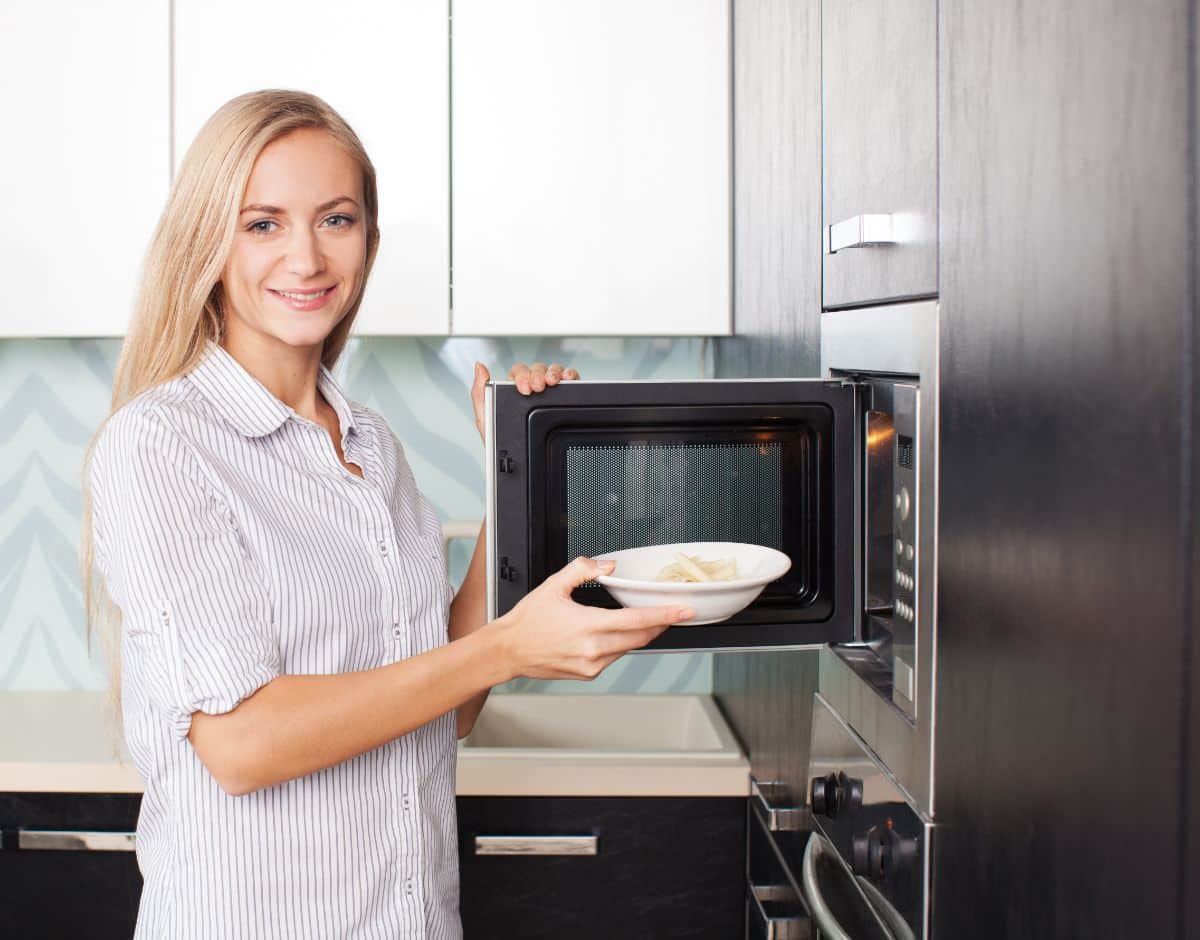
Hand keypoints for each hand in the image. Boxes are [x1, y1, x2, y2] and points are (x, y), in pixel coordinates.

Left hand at [470, 360, 580, 443]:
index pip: (519, 373)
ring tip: (552, 382)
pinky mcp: (564, 397)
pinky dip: (570, 375)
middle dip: (538, 375)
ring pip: (553, 372)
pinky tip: (566, 379)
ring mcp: (549, 392)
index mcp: (513, 390)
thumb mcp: (485, 420)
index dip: (522, 376)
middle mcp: (532, 388)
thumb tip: (480, 367)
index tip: (524, 388)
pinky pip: (569, 380)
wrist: (519, 466)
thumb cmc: (501, 445)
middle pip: (537, 370)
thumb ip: (479, 392)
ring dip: (554, 372)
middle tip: (537, 387)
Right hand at [489, 556, 693, 680]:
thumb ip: (583, 570)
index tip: (684, 611)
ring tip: (644, 620)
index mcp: (587, 625)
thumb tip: (608, 565)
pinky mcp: (589, 673)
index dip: (665, 615)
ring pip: (629, 648)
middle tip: (674, 612)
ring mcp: (592, 665)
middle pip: (641, 637)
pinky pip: (614, 657)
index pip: (637, 620)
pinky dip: (620, 644)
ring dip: (640, 634)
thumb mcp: (553, 585)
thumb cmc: (528, 621)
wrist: (509, 651)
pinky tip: (613, 633)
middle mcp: (593, 649)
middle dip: (660, 624)